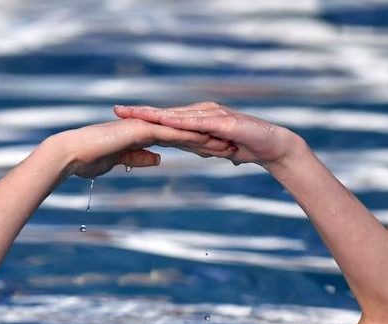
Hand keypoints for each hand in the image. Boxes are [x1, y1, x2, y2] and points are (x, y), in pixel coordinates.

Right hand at [53, 118, 231, 179]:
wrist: (71, 154)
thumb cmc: (87, 160)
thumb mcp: (119, 162)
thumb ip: (139, 158)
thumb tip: (157, 160)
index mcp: (143, 136)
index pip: (176, 141)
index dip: (196, 147)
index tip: (215, 153)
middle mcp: (147, 128)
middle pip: (185, 134)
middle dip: (208, 141)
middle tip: (232, 147)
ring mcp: (146, 127)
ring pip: (183, 132)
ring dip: (206, 139)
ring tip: (229, 146)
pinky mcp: (142, 130)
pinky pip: (171, 134)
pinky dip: (190, 138)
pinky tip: (207, 141)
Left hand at [112, 102, 303, 166]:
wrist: (271, 146)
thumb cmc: (244, 147)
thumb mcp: (215, 148)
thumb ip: (201, 145)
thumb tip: (190, 148)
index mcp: (197, 119)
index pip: (165, 118)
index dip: (143, 117)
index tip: (120, 117)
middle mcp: (202, 112)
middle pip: (166, 112)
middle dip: (141, 111)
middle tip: (116, 110)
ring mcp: (212, 115)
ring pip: (178, 115)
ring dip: (156, 115)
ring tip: (134, 114)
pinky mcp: (223, 123)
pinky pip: (198, 123)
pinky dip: (180, 122)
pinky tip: (164, 122)